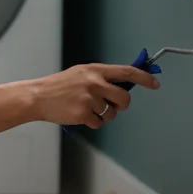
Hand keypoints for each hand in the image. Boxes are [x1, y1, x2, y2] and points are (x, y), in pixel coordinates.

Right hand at [32, 63, 159, 128]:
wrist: (38, 96)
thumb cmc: (59, 86)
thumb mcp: (81, 73)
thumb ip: (101, 78)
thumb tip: (123, 84)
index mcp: (95, 70)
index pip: (127, 72)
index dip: (144, 78)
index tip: (154, 83)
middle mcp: (95, 83)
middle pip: (124, 98)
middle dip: (121, 105)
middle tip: (112, 105)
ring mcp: (90, 99)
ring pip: (111, 113)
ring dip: (103, 115)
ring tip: (86, 108)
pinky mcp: (83, 114)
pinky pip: (99, 123)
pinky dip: (91, 122)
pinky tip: (79, 115)